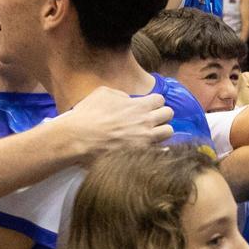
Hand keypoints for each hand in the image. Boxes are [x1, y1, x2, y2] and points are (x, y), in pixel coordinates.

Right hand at [56, 87, 173, 160]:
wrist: (79, 138)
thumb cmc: (88, 114)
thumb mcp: (103, 93)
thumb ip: (121, 95)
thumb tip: (129, 100)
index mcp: (138, 105)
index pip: (160, 100)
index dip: (153, 103)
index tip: (146, 107)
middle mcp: (146, 122)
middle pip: (169, 114)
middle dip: (161, 115)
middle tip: (150, 119)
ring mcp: (145, 140)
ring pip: (169, 132)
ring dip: (162, 131)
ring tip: (151, 133)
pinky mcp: (140, 154)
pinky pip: (159, 150)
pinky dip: (156, 148)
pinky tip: (146, 147)